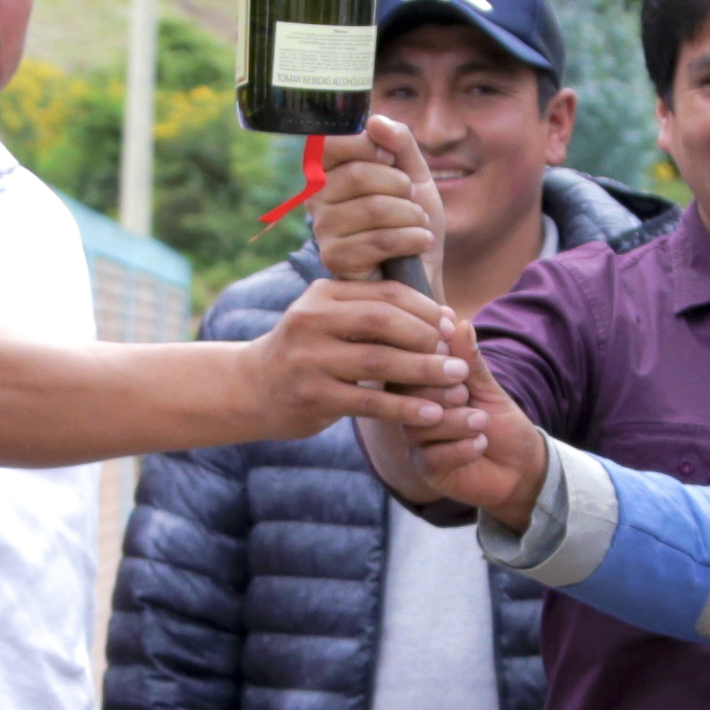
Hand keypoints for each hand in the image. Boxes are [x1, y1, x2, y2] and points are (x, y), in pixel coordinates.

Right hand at [254, 269, 464, 437]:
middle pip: (383, 321)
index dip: (425, 309)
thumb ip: (373, 312)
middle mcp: (312, 320)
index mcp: (324, 294)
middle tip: (457, 357)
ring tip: (456, 384)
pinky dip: (404, 408)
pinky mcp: (312, 396)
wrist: (253, 389)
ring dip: (423, 373)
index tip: (451, 327)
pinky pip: (368, 402)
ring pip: (378, 361)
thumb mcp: (330, 320)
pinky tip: (432, 415)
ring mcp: (309, 358)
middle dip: (427, 338)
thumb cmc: (308, 353)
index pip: (385, 293)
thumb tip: (443, 314)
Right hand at [310, 115, 443, 287]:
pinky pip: (379, 240)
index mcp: (328, 170)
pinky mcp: (335, 259)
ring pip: (372, 208)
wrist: (422, 270)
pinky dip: (412, 238)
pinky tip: (421, 241)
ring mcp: (322, 229)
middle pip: (358, 175)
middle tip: (411, 200)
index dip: (369, 145)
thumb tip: (376, 120)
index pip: (333, 141)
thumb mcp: (414, 172)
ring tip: (419, 223)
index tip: (392, 160)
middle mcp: (316, 197)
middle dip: (401, 186)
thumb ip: (399, 142)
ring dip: (411, 215)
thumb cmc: (412, 219)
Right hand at [404, 317, 551, 526]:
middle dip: (440, 393)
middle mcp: (413, 410)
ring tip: (481, 421)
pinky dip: (461, 449)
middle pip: (407, 395)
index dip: (432, 362)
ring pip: (421, 426)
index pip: (411, 365)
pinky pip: (432, 457)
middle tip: (465, 394)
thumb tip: (459, 323)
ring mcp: (417, 441)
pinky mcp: (426, 468)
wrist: (520, 466)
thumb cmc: (501, 421)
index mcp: (423, 385)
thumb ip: (470, 360)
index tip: (459, 367)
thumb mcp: (488, 387)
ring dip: (455, 422)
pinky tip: (480, 444)